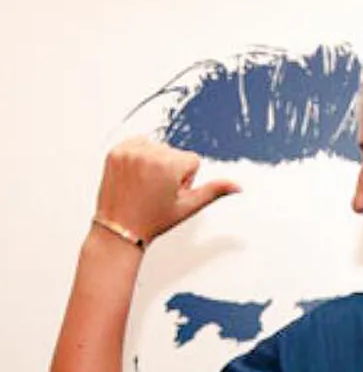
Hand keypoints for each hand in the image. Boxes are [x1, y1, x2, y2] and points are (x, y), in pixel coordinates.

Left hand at [94, 136, 240, 244]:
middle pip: (174, 152)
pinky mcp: (115, 152)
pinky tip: (135, 176)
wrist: (120, 228)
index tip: (172, 193)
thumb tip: (237, 186)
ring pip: (157, 147)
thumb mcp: (188, 207)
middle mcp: (149, 155)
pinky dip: (138, 156)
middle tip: (157, 192)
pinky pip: (137, 143)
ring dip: (155, 162)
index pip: (192, 160)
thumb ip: (214, 191)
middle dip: (170, 169)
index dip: (186, 179)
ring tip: (145, 185)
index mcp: (169, 166)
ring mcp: (129, 152)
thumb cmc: (153, 220)